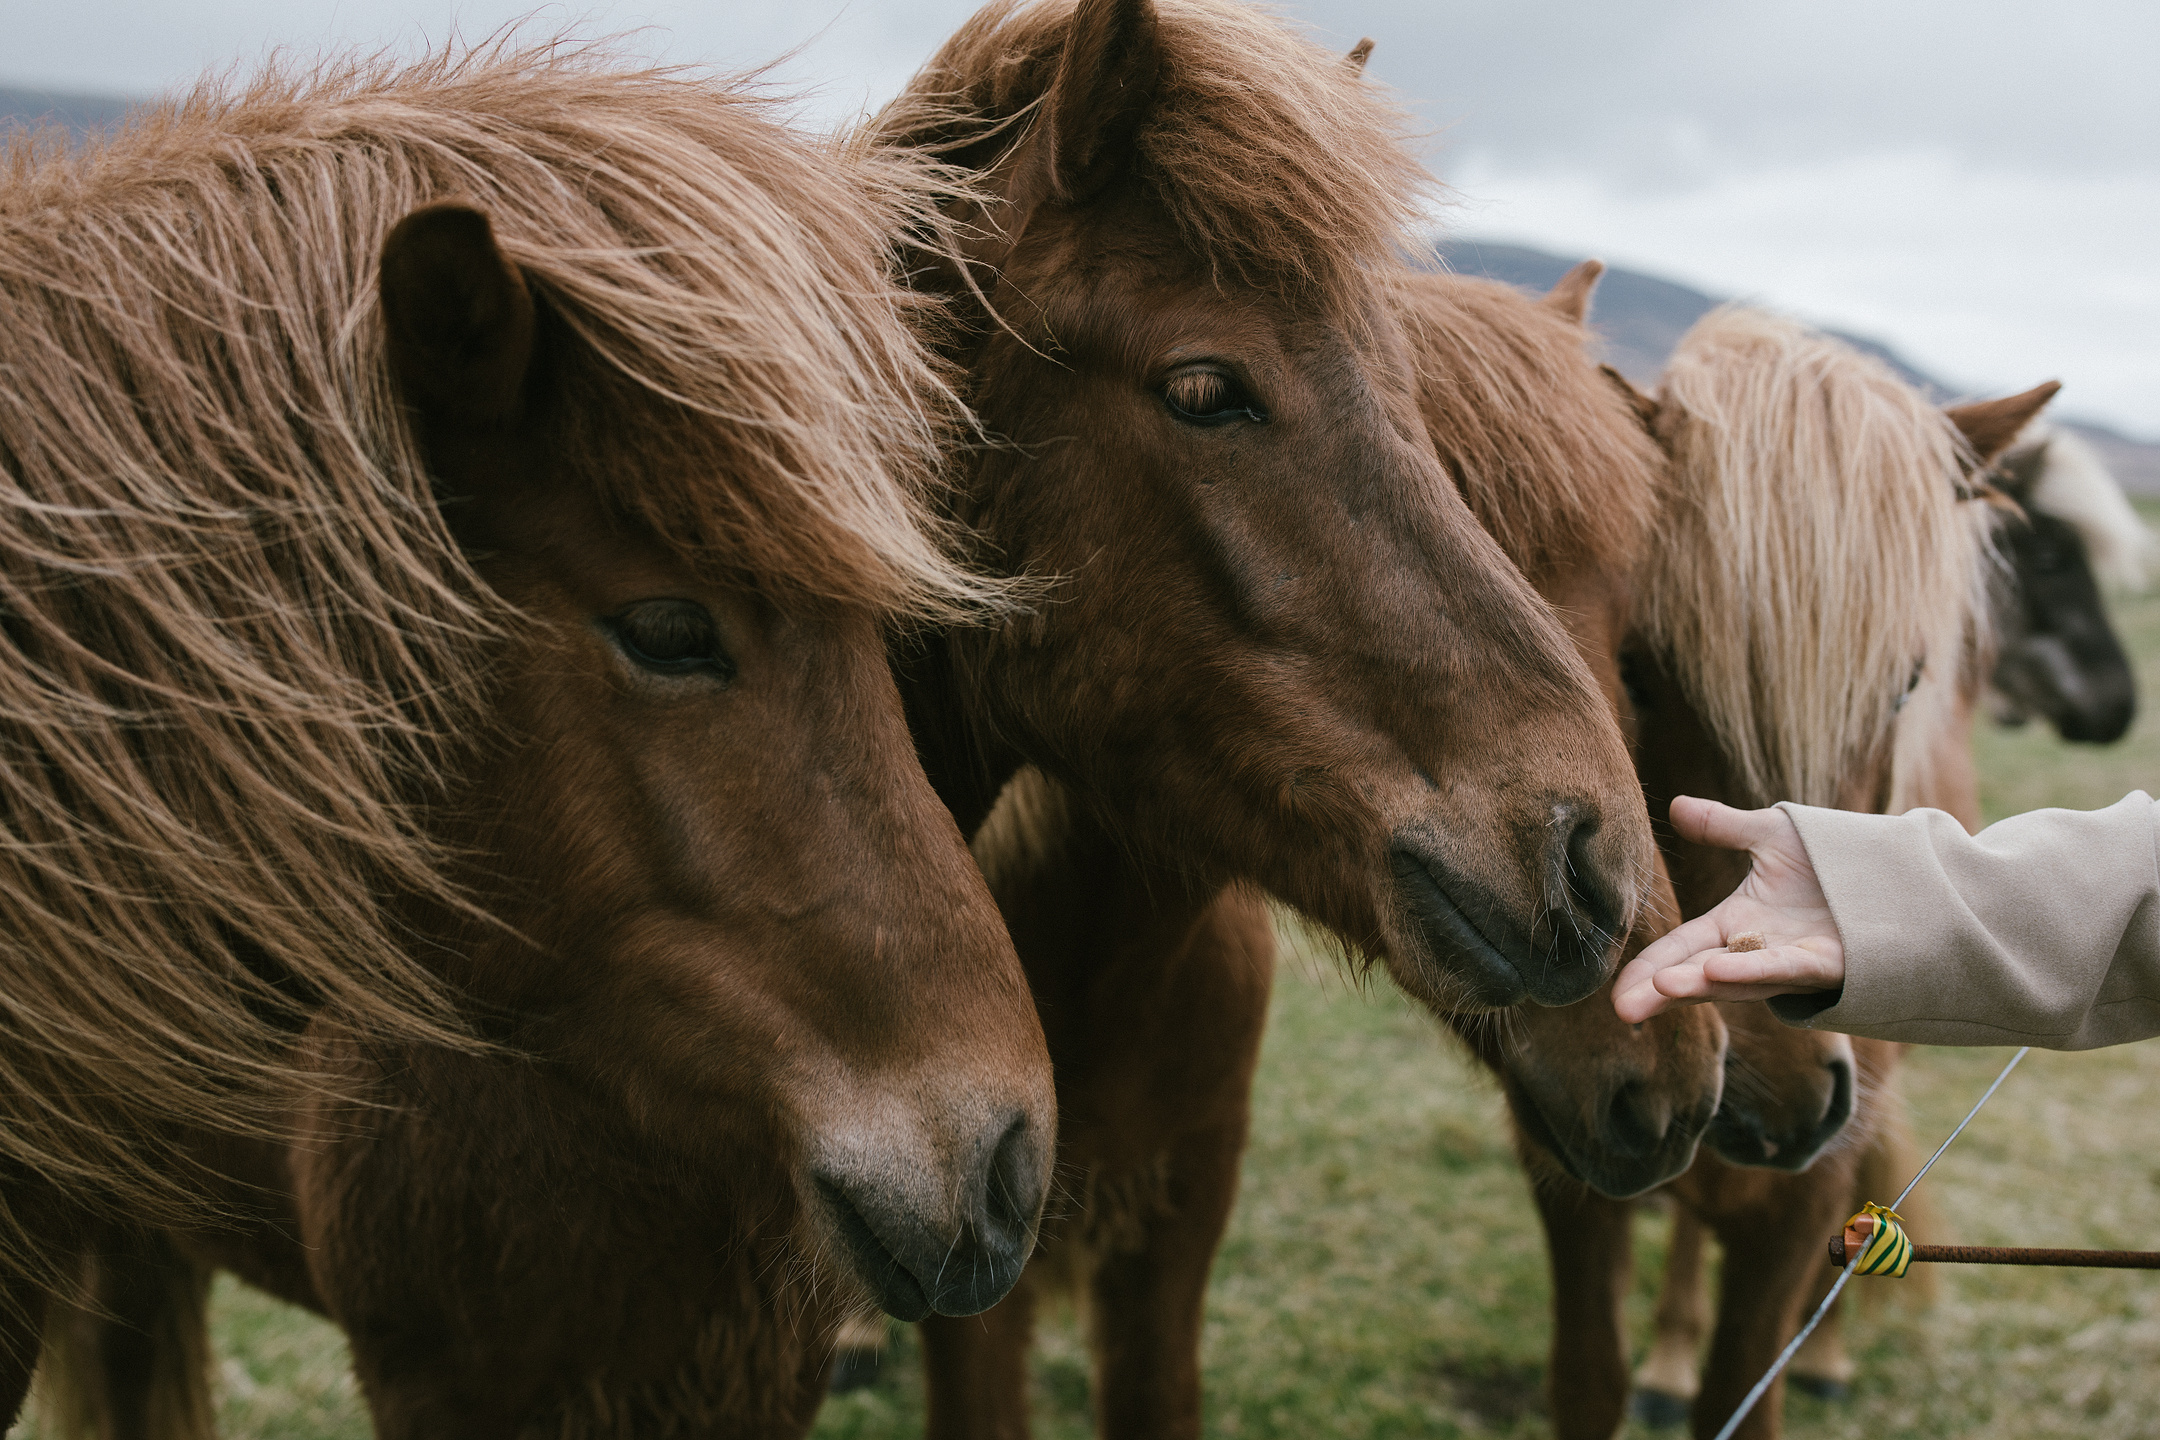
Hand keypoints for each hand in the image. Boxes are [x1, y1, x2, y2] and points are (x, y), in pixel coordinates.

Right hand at [1611, 797, 1846, 1023]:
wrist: (1898, 872)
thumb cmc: (1833, 860)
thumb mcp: (1771, 835)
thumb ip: (1724, 827)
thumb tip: (1678, 805)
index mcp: (1738, 925)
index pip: (1683, 949)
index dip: (1650, 968)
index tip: (1617, 993)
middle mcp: (1759, 951)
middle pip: (1701, 974)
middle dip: (1662, 992)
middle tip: (1623, 1009)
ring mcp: (1792, 962)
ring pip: (1739, 979)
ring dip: (1701, 985)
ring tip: (1663, 988)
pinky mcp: (1829, 964)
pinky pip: (1785, 969)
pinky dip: (1751, 971)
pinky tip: (1717, 971)